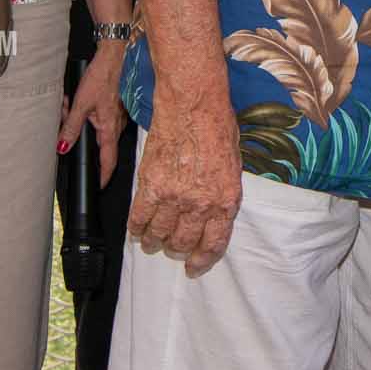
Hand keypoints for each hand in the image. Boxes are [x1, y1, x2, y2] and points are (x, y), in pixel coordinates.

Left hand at [58, 42, 129, 185]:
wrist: (114, 55)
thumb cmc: (102, 76)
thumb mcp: (81, 103)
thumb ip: (72, 127)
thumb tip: (62, 147)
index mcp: (109, 128)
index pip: (109, 161)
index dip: (104, 176)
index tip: (99, 186)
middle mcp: (116, 125)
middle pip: (96, 143)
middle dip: (78, 136)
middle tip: (65, 117)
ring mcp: (116, 116)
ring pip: (95, 129)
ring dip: (79, 121)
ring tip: (67, 104)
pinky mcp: (114, 107)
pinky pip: (98, 117)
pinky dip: (85, 112)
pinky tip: (75, 100)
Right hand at [126, 67, 242, 274]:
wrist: (193, 103)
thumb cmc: (217, 126)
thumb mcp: (234, 165)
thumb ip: (223, 194)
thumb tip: (213, 214)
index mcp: (226, 199)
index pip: (214, 243)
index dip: (202, 260)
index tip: (194, 266)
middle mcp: (200, 204)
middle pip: (184, 242)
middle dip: (178, 249)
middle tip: (173, 248)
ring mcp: (173, 196)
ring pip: (159, 234)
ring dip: (155, 242)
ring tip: (154, 241)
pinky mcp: (150, 185)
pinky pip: (139, 218)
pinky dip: (136, 228)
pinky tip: (137, 231)